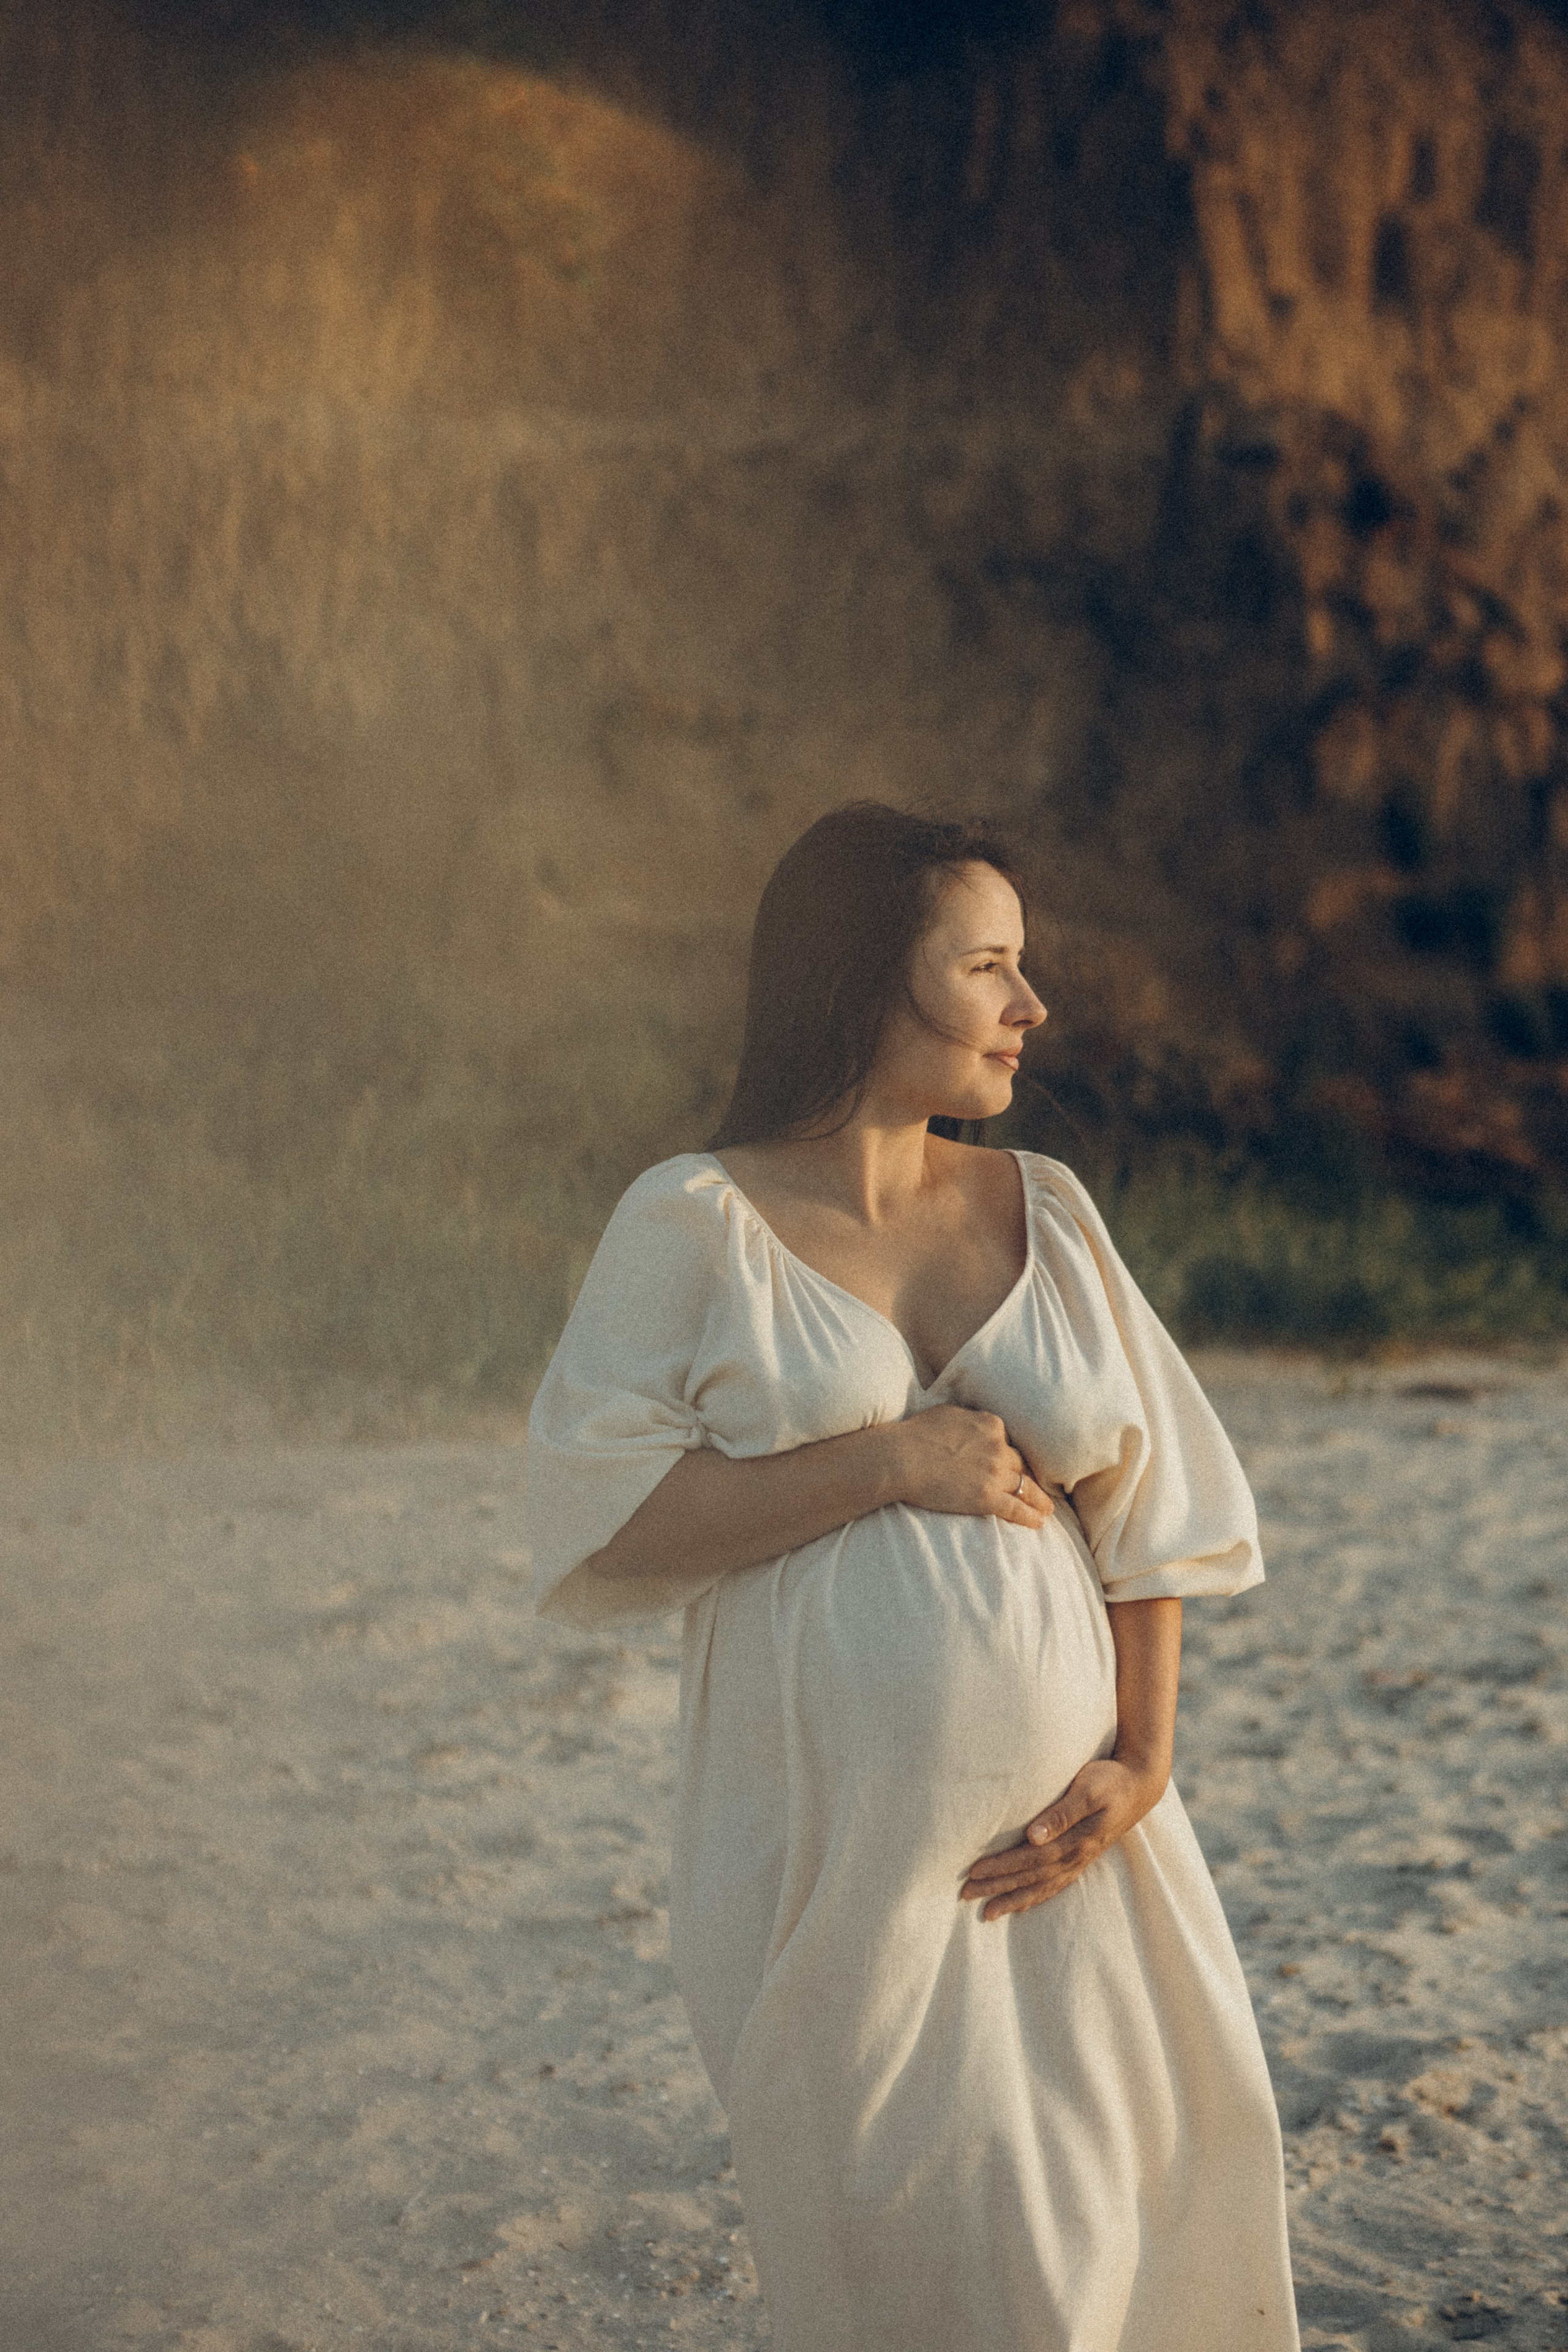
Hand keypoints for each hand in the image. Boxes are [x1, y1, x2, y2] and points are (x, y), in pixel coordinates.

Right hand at [888, 1404, 1052, 1530]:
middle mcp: (999, 1447)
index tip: (1011, 1465)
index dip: (1007, 1454)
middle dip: (1026, 1476)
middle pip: (1018, 1464)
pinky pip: (1016, 1509)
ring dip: (1038, 1499)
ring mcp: (995, 1473)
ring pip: (1025, 1487)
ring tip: (1047, 1508)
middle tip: (1036, 1488)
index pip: (1007, 1441)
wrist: (901, 1458)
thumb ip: (968, 1418)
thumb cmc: (915, 1434)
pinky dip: (1031, 1516)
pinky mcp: (987, 1498)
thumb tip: (971, 1422)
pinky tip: (1039, 1522)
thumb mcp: (948, 1413)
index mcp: (991, 1425)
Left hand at [958, 1755, 1166, 1920]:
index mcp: (1076, 1840)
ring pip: (1042, 1887)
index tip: (973, 1872)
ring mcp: (1080, 1859)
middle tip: (965, 1894)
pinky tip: (1021, 1905)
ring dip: (1013, 1899)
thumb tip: (1033, 1836)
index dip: (1002, 1867)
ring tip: (987, 1913)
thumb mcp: (1087, 1789)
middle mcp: (1076, 1855)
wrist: (1140, 1785)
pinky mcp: (1083, 1857)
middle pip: (1031, 1877)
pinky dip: (1036, 1897)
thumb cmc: (1109, 1780)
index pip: (1030, 1858)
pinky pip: (1056, 1885)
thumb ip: (1061, 1813)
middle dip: (998, 1887)